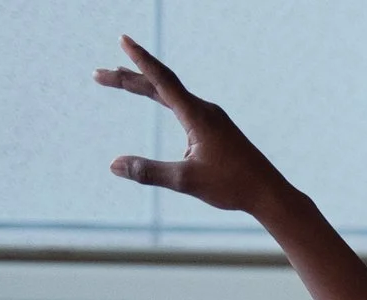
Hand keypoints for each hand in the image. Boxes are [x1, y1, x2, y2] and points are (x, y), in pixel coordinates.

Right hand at [95, 36, 287, 214]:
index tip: (124, 39)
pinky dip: (162, 98)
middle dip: (128, 78)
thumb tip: (113, 165)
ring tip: (119, 78)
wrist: (269, 193)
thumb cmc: (233, 186)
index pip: (162, 80)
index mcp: (198, 115)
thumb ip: (148, 171)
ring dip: (144, 85)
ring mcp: (212, 118)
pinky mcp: (216, 128)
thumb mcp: (185, 180)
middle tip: (97, 74)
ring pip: (171, 95)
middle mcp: (205, 110)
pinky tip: (157, 99)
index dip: (140, 60)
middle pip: (160, 86)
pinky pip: (182, 105)